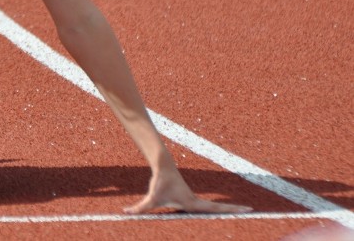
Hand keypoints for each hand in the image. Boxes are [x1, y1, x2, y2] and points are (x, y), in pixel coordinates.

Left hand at [124, 167, 251, 214]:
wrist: (163, 166)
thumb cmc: (159, 183)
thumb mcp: (151, 198)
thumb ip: (140, 207)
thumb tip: (126, 212)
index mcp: (193, 204)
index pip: (216, 209)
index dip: (231, 210)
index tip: (248, 209)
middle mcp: (196, 201)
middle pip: (219, 209)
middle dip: (235, 211)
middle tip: (252, 212)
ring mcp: (194, 199)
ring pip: (213, 207)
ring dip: (228, 209)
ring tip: (244, 212)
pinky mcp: (189, 198)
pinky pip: (206, 205)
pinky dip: (216, 208)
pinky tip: (221, 212)